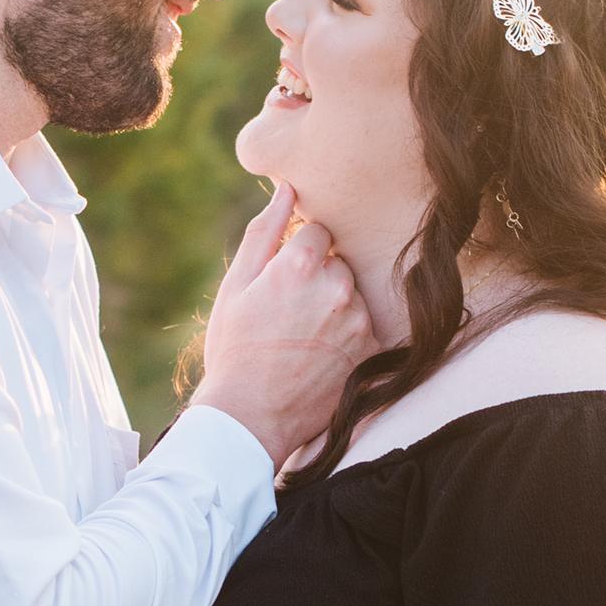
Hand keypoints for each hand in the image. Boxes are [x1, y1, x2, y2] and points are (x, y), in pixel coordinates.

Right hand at [191, 182, 377, 465]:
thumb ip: (264, 231)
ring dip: (335, 305)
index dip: (298, 252)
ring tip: (304, 336)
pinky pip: (365, 324)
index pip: (318, 230)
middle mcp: (336, 287)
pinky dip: (348, 334)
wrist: (250, 417)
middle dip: (319, 277)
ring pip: (352, 292)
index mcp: (300, 264)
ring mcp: (358, 320)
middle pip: (339, 261)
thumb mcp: (236, 285)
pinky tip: (321, 354)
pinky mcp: (371, 349)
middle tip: (289, 312)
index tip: (283, 278)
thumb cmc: (234, 348)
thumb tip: (288, 188)